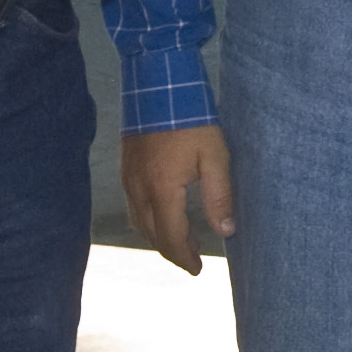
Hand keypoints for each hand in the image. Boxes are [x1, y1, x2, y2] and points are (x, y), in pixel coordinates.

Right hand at [119, 123, 233, 273]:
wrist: (157, 82)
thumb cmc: (190, 117)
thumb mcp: (215, 155)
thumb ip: (220, 195)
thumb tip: (225, 231)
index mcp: (162, 189)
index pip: (171, 238)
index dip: (184, 258)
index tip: (198, 270)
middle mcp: (139, 188)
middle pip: (152, 235)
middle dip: (172, 251)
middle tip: (192, 259)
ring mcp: (128, 177)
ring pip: (139, 222)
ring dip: (159, 237)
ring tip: (181, 242)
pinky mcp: (126, 166)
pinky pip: (133, 205)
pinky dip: (148, 220)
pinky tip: (162, 214)